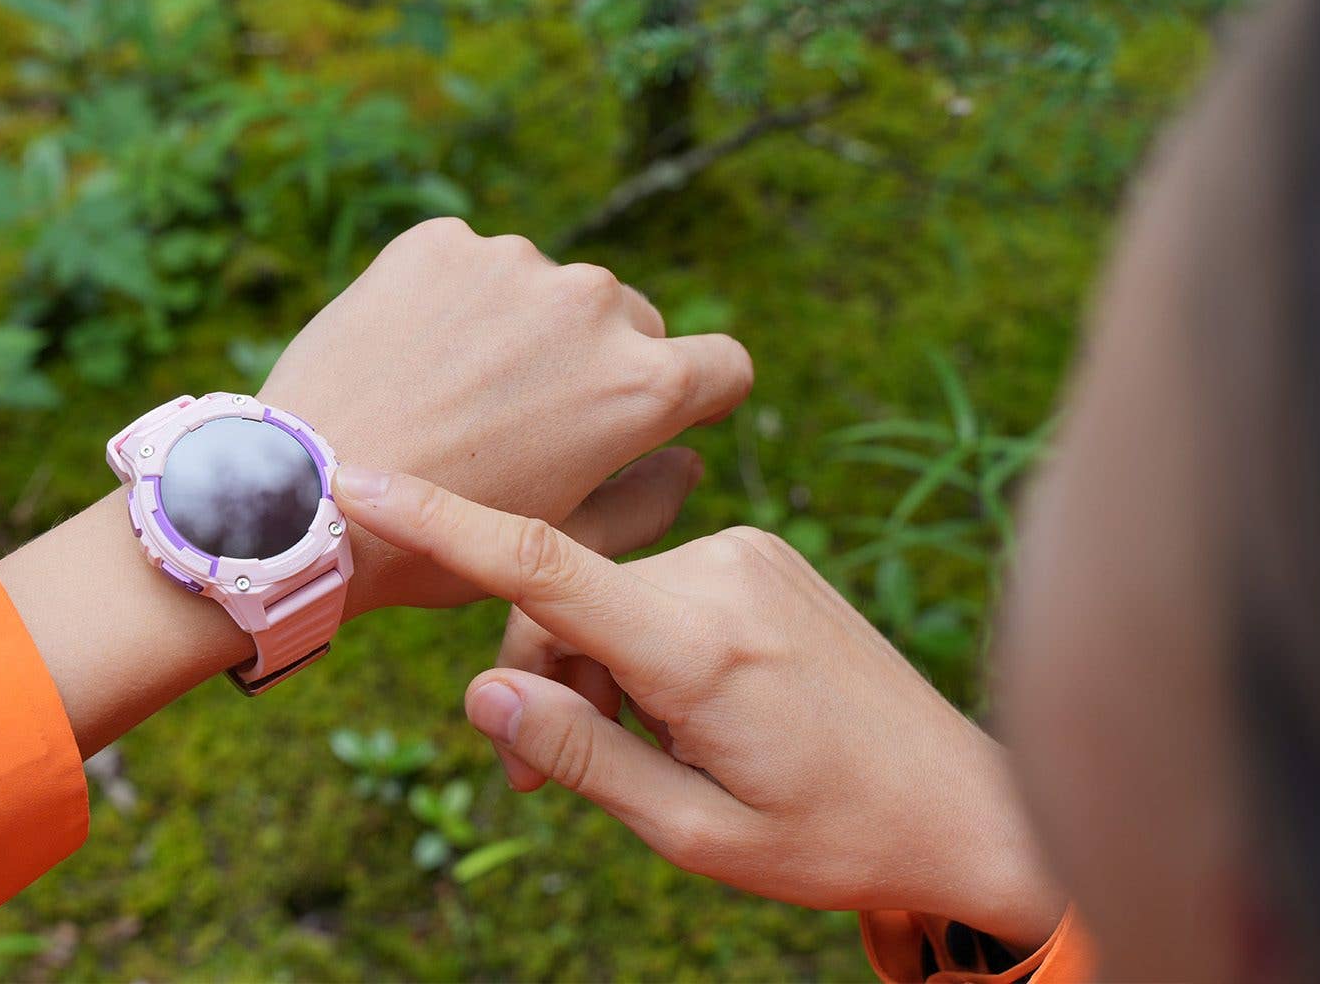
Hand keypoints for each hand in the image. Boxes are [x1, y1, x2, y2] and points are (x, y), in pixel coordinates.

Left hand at [258, 217, 750, 617]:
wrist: (301, 496)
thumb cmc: (435, 545)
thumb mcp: (560, 547)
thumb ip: (649, 504)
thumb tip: (688, 464)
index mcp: (641, 385)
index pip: (723, 366)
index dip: (698, 397)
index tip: (655, 417)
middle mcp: (592, 304)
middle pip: (630, 323)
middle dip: (596, 364)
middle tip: (521, 424)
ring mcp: (513, 263)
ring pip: (544, 293)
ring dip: (520, 331)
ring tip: (449, 398)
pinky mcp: (439, 242)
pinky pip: (469, 266)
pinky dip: (451, 303)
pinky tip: (407, 361)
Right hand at [332, 467, 1066, 951]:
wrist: (964, 807)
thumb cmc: (830, 838)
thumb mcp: (694, 833)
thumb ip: (580, 758)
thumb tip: (481, 691)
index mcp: (700, 644)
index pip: (540, 565)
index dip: (438, 522)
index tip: (354, 481)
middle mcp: (722, 571)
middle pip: (562, 604)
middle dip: (539, 681)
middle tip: (534, 779)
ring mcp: (748, 555)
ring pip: (606, 601)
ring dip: (593, 672)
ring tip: (638, 758)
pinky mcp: (760, 558)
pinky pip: (654, 591)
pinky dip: (637, 647)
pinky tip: (679, 715)